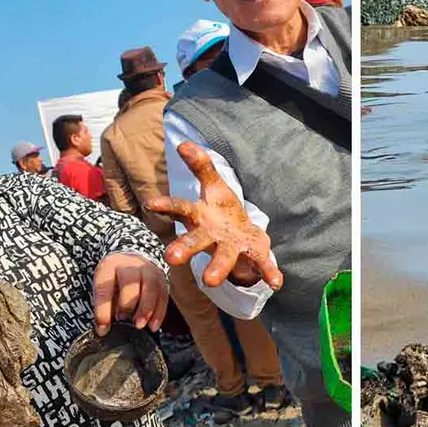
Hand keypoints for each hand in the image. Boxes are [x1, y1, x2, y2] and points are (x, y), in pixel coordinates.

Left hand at [92, 253, 167, 335]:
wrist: (132, 262)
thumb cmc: (115, 279)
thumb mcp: (103, 288)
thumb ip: (103, 308)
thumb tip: (103, 330)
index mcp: (109, 265)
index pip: (105, 288)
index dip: (104, 311)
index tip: (103, 328)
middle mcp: (130, 264)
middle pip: (131, 282)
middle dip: (128, 304)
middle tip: (125, 320)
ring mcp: (148, 269)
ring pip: (151, 287)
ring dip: (146, 309)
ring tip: (139, 324)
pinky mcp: (161, 277)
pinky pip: (163, 295)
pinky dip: (158, 313)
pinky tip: (153, 326)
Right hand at [146, 142, 282, 289]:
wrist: (243, 241)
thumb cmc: (222, 213)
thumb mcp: (215, 187)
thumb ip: (202, 167)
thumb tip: (184, 144)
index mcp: (202, 217)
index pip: (182, 209)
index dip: (167, 205)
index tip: (150, 203)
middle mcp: (212, 237)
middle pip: (197, 240)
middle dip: (185, 247)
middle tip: (171, 257)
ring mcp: (232, 249)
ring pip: (223, 258)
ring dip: (218, 268)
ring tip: (209, 281)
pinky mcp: (253, 257)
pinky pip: (261, 266)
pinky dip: (269, 273)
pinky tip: (276, 282)